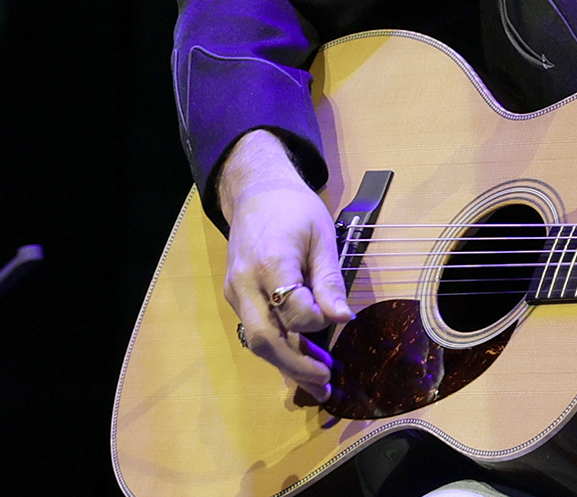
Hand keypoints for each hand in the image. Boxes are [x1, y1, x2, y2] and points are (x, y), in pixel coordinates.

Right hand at [218, 129, 354, 399]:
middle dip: (296, 366)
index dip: (317, 321)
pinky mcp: (235, 296)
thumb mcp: (322, 237)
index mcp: (270, 263)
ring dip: (286, 365)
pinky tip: (299, 362)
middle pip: (265, 338)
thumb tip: (341, 319)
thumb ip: (329, 280)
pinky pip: (255, 329)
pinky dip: (277, 348)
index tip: (338, 318)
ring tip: (316, 384)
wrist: (256, 192)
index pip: (293, 310)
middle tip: (325, 384)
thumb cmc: (295, 210)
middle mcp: (245, 283)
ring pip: (256, 340)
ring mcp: (235, 292)